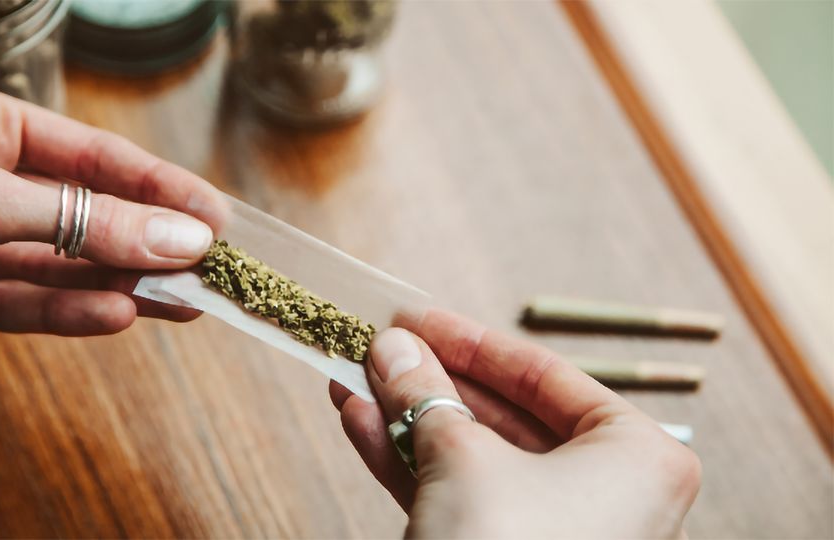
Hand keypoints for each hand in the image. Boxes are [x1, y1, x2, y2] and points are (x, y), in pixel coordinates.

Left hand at [0, 83, 227, 340]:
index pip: (97, 158)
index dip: (161, 188)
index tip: (217, 220)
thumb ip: (84, 223)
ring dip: (118, 284)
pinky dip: (68, 314)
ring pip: (60, 265)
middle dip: (146, 243)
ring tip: (181, 302)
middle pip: (86, 214)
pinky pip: (20, 304)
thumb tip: (183, 239)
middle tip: (209, 271)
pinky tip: (118, 318)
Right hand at [331, 309, 700, 538]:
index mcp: (636, 455)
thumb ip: (428, 395)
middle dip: (430, 382)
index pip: (543, 374)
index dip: (470, 341)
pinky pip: (460, 497)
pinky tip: (359, 422)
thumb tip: (394, 347)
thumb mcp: (462, 460)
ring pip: (472, 458)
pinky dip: (409, 462)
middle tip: (379, 348)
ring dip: (407, 419)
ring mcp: (559, 531)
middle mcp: (609, 493)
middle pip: (501, 416)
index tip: (415, 318)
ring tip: (353, 378)